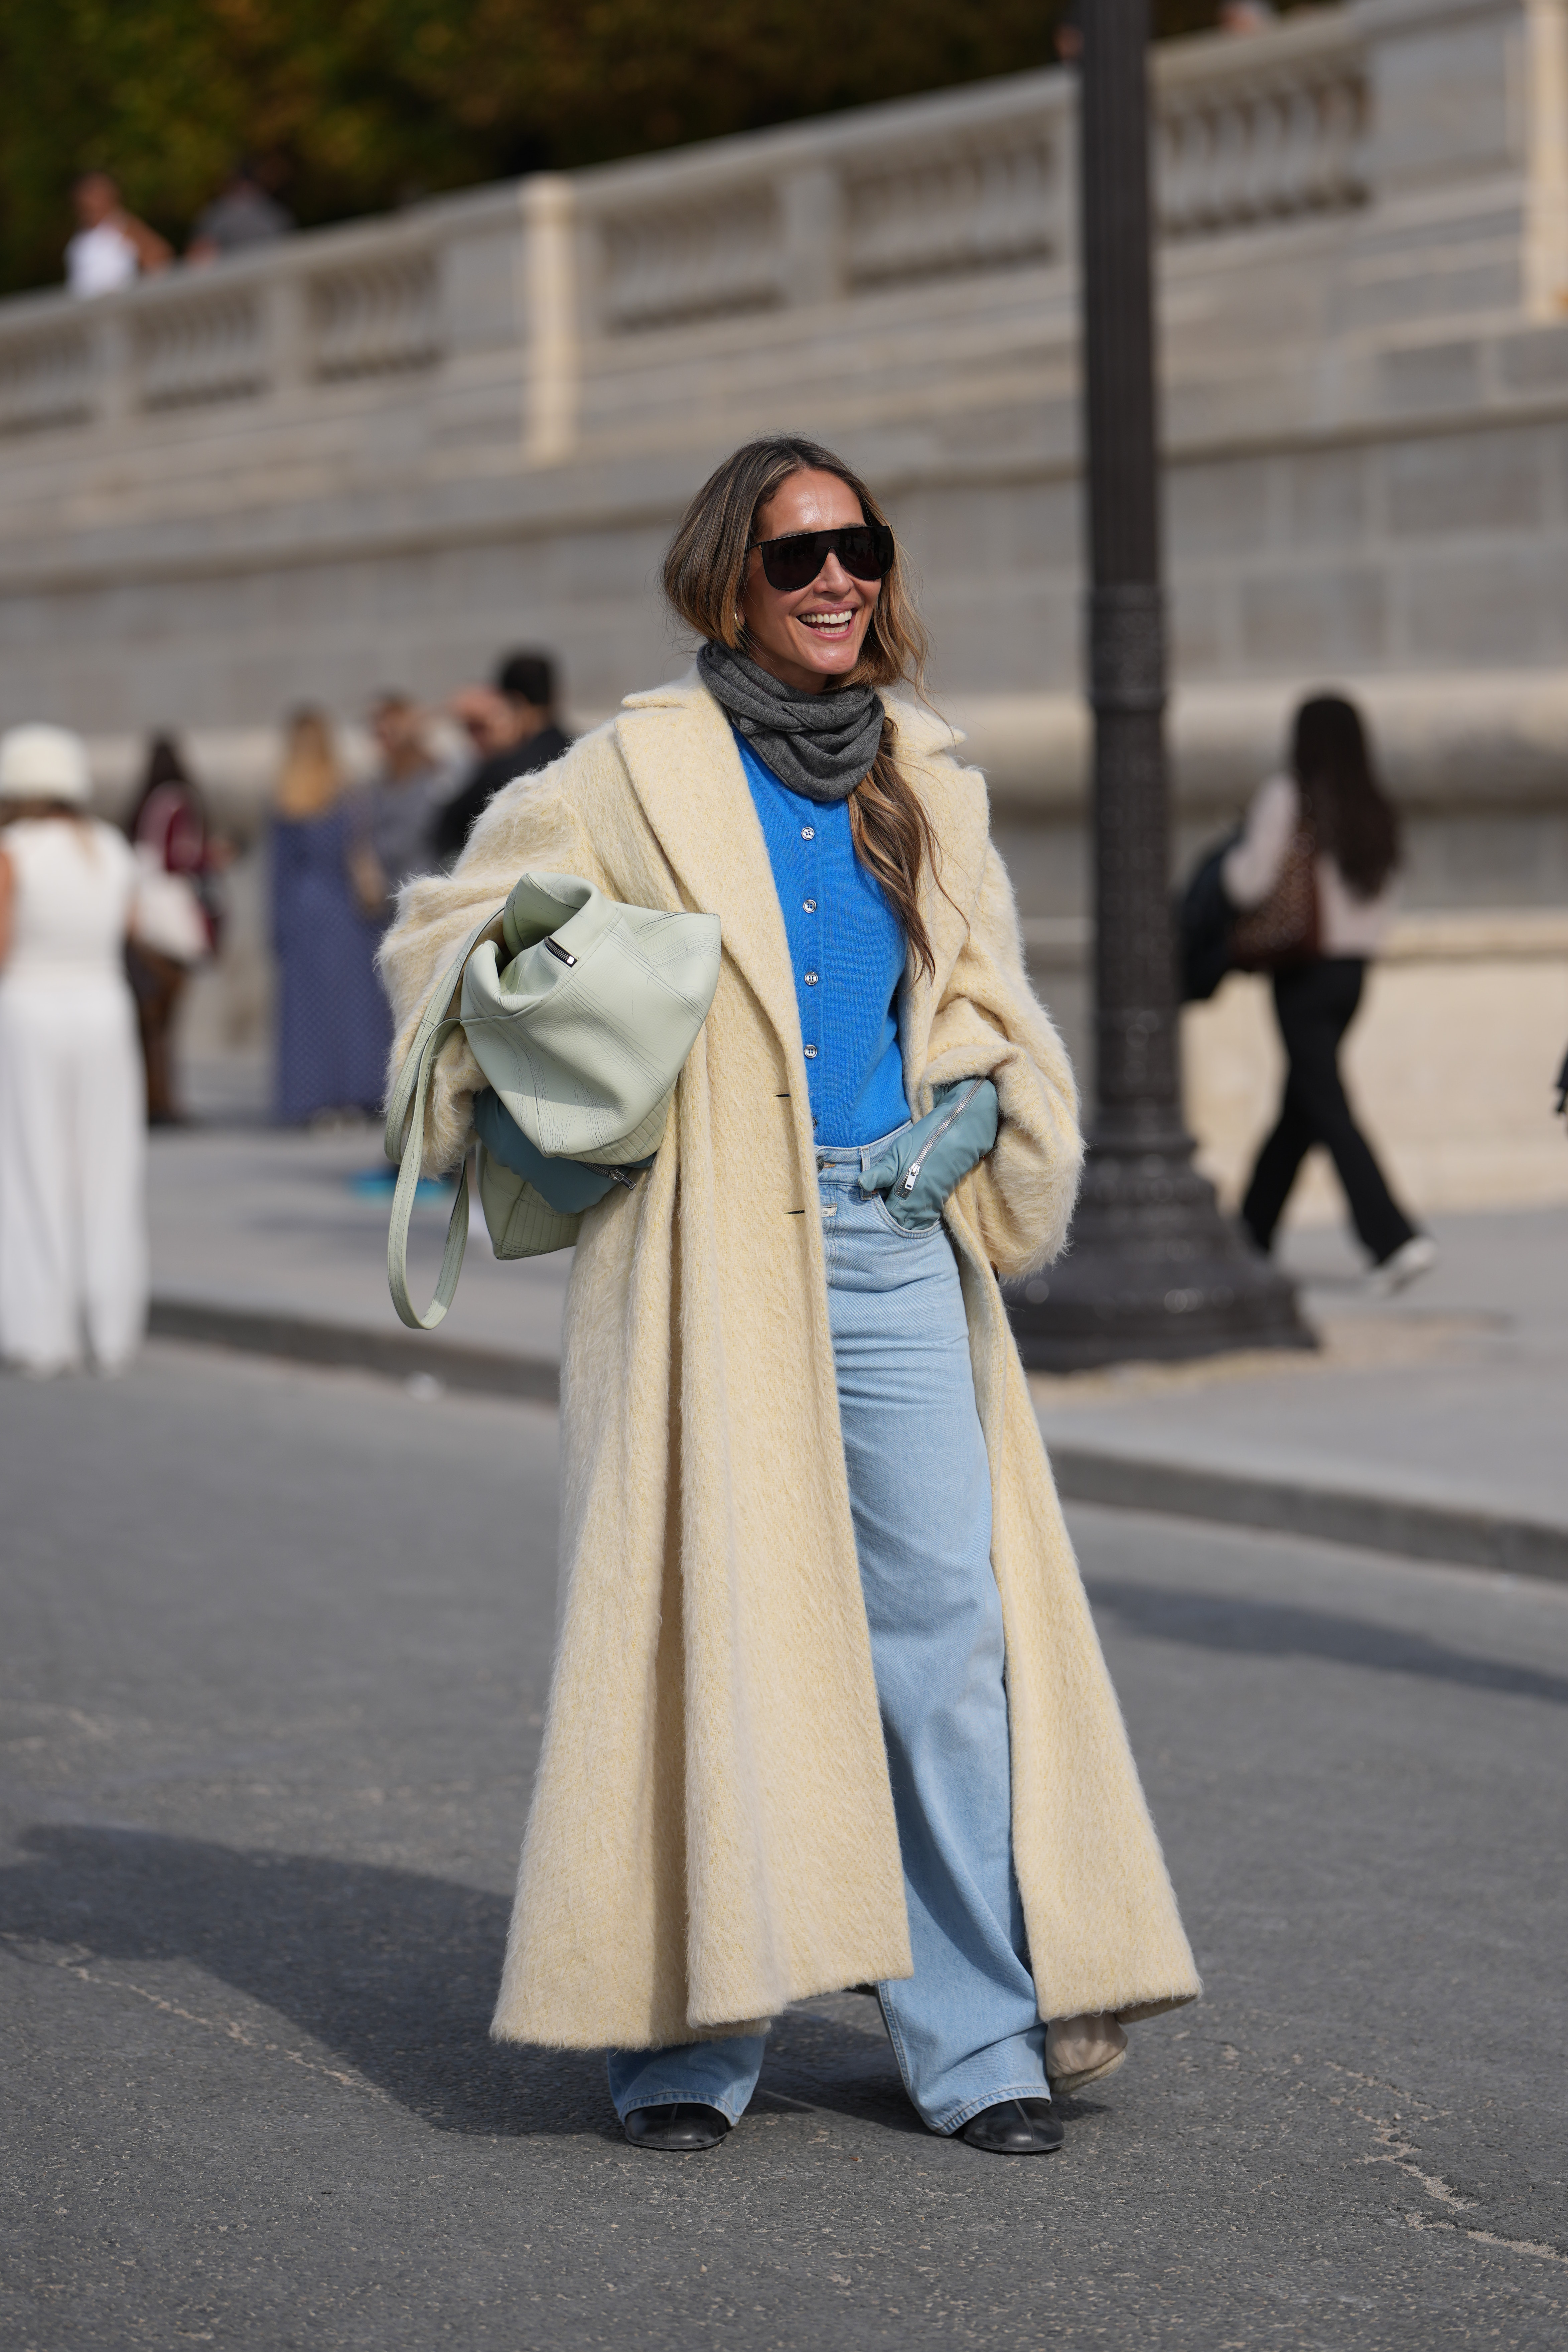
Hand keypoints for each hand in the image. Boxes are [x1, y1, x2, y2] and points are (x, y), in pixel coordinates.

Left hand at [865, 1078, 998, 1229]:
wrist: (960, 1133)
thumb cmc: (925, 1141)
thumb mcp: (897, 1153)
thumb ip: (879, 1173)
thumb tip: (860, 1185)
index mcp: (904, 1198)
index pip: (884, 1218)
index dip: (874, 1210)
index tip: (869, 1199)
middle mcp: (918, 1208)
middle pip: (897, 1224)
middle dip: (886, 1217)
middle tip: (879, 1200)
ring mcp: (931, 1206)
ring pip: (911, 1224)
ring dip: (900, 1218)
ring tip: (892, 1201)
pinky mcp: (940, 1201)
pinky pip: (924, 1219)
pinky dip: (914, 1216)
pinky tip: (906, 1203)